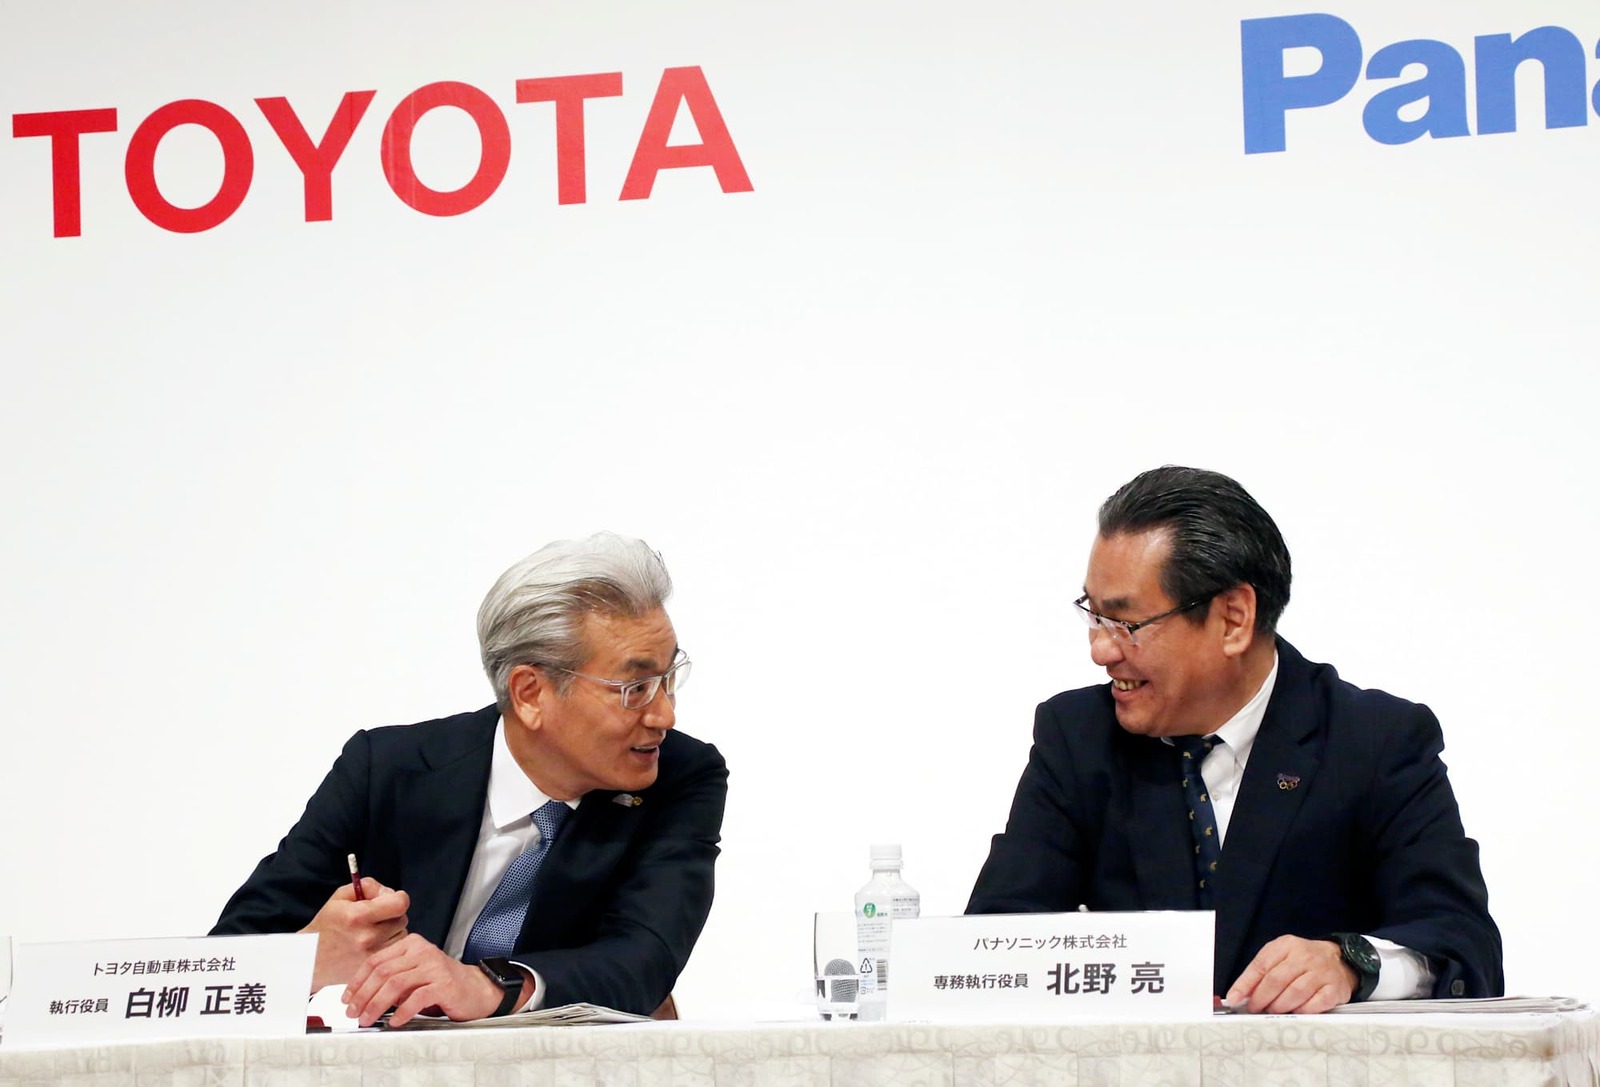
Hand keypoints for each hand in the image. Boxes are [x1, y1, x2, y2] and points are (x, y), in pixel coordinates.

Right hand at [298, 878, 408, 990]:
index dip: (398, 898)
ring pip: (401, 936)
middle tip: (376, 918)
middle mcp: (367, 937)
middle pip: (402, 919)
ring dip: (392, 931)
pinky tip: (374, 944)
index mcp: (358, 916)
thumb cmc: (325, 926)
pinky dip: (389, 946)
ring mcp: (371, 955)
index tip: (391, 899)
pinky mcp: (373, 967)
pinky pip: (394, 952)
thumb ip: (368, 886)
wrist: (310, 959)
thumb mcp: (340, 897)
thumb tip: (389, 891)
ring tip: (373, 932)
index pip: (400, 903)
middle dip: (393, 915)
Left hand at [342, 933, 520, 1025]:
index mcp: (411, 944)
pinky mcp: (445, 984)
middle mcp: (422, 951)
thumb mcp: (414, 975)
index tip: (347, 998)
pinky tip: (394, 1021)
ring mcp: (434, 966)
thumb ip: (392, 978)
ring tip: (368, 1019)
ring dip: (377, 1005)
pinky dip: (402, 1011)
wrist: (476, 989)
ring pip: (396, 984)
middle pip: (383, 972)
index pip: (376, 960)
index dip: (357, 981)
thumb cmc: (442, 984)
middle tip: (354, 1013)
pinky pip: (417, 998)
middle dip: (363, 995)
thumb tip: (361, 996)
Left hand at [1224, 935, 1357, 1013]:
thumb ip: (1261, 972)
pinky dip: (1301, 1011)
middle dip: (1261, 998)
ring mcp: (1321, 973)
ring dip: (1279, 1006)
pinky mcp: (1334, 989)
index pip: (1261, 965)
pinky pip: (1315, 1004)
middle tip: (1255, 1008)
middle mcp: (1305, 957)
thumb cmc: (1302, 961)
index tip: (1234, 999)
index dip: (1245, 984)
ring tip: (1272, 1011)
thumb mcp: (1280, 957)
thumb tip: (1239, 994)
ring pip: (1294, 993)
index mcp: (1286, 945)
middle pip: (1276, 980)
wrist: (1339, 961)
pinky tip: (1294, 1013)